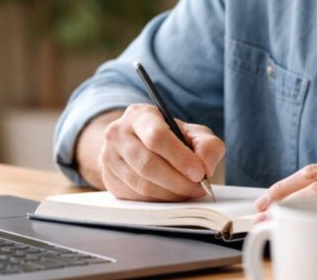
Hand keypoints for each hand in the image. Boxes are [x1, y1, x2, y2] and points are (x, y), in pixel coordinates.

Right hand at [81, 104, 224, 201]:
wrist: (136, 143)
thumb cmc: (170, 137)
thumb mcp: (192, 133)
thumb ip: (207, 145)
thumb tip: (206, 167)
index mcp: (139, 115)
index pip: (156, 137)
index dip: (180, 158)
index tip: (200, 173)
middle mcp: (118, 134)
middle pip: (148, 164)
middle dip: (178, 181)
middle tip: (199, 188)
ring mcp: (109, 158)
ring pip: (142, 184)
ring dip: (171, 194)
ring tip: (190, 192)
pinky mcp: (109, 180)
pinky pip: (136, 197)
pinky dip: (159, 200)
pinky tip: (173, 195)